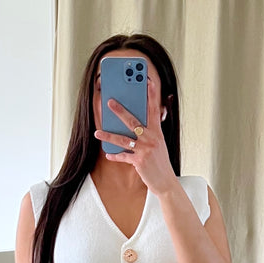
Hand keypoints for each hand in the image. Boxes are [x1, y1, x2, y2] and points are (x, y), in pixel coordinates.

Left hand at [93, 79, 178, 196]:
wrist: (166, 182)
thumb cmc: (160, 161)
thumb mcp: (159, 143)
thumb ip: (151, 130)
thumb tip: (143, 118)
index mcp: (157, 132)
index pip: (154, 109)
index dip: (151, 94)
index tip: (147, 80)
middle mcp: (152, 139)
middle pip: (133, 121)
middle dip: (120, 111)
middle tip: (109, 102)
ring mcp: (145, 150)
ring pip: (123, 140)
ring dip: (108, 136)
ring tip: (97, 132)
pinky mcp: (139, 162)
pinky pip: (123, 157)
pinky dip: (115, 156)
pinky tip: (107, 154)